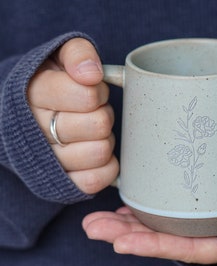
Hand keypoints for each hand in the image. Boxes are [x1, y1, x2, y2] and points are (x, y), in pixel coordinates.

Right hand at [27, 38, 118, 193]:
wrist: (33, 112)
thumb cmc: (56, 83)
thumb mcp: (62, 57)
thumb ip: (78, 55)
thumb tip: (91, 74)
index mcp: (34, 95)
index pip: (88, 96)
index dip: (98, 92)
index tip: (91, 90)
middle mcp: (37, 131)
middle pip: (99, 124)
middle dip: (103, 114)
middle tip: (92, 111)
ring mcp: (50, 160)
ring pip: (100, 152)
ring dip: (104, 139)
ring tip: (92, 132)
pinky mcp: (64, 182)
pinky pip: (95, 179)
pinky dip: (106, 166)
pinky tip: (95, 150)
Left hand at [82, 207, 216, 263]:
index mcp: (215, 243)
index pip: (180, 247)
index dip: (150, 245)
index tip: (121, 242)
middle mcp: (199, 235)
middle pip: (157, 237)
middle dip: (122, 233)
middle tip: (92, 226)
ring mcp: (191, 222)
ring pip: (153, 225)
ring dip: (122, 222)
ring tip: (94, 220)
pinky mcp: (186, 208)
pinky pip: (160, 212)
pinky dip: (140, 212)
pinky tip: (121, 211)